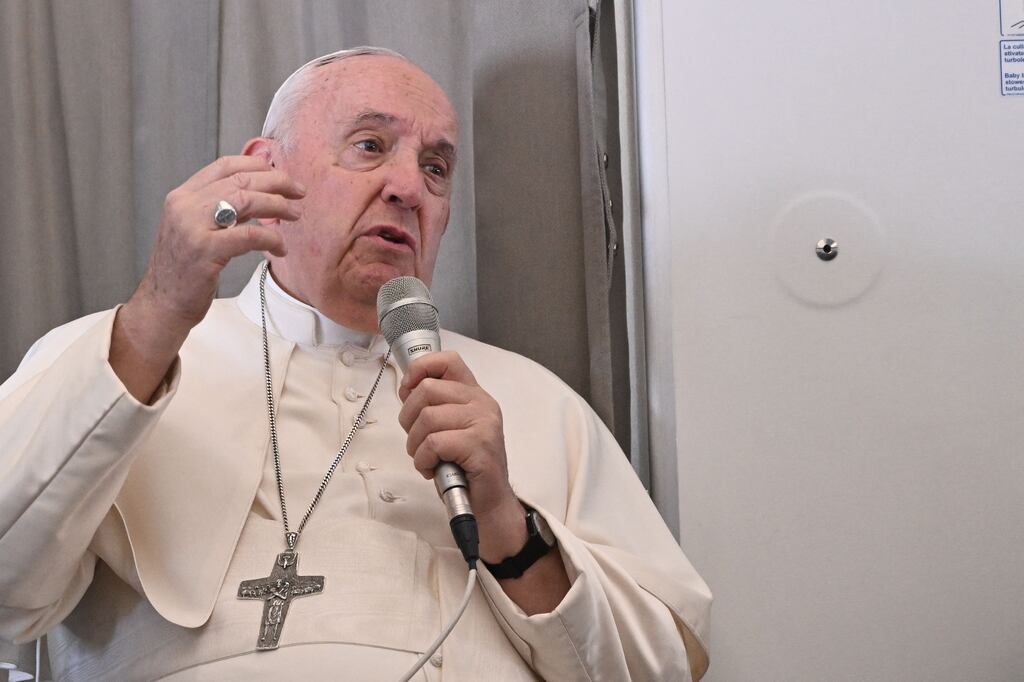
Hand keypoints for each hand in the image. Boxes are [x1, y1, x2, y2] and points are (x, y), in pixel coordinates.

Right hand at [110, 155, 303, 402]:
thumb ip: (218, 208)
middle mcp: (185, 205)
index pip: (224, 166)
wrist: (163, 303)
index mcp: (182, 196)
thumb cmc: (185, 269)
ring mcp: (193, 227)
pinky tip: (281, 247)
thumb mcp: (195, 228)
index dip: (257, 164)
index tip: (280, 172)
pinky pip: (250, 235)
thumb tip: (258, 191)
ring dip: (279, 205)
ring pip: (247, 201)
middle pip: (240, 180)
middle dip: (277, 182)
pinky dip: (272, 238)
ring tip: (296, 214)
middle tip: (299, 192)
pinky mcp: (206, 250)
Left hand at [398, 352, 527, 561]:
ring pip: (427, 417)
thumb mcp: (449, 428)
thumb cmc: (464, 468)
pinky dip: (423, 460)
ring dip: (415, 445)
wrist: (488, 505)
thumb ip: (434, 406)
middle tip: (418, 441)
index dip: (420, 369)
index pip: (448, 361)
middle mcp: (482, 404)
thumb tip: (406, 387)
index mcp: (475, 395)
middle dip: (409, 418)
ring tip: (427, 459)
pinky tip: (433, 469)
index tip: (408, 391)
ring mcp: (484, 423)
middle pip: (427, 389)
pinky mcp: (479, 446)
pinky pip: (434, 443)